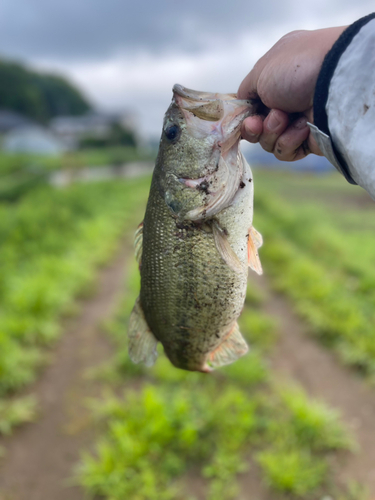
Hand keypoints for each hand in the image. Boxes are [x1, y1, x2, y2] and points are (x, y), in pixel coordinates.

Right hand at [238, 27, 346, 160]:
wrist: (333, 83)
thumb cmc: (295, 69)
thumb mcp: (260, 72)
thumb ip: (244, 92)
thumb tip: (243, 109)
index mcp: (277, 76)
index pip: (253, 103)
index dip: (245, 115)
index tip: (244, 118)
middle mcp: (288, 98)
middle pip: (258, 127)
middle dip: (254, 129)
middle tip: (258, 124)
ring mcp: (299, 119)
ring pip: (269, 142)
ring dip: (272, 132)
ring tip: (286, 118)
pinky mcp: (310, 139)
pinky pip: (286, 151)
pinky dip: (289, 141)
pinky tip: (301, 128)